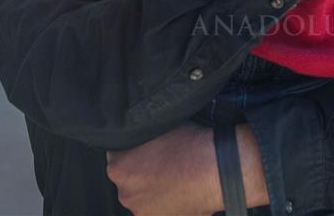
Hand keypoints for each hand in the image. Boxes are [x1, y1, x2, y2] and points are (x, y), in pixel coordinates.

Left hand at [106, 123, 267, 214]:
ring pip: (144, 196)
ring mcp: (142, 211)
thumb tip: (138, 136)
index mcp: (118, 168)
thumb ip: (140, 135)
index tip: (148, 148)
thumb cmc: (190, 144)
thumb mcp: (159, 126)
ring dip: (154, 189)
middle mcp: (125, 193)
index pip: (117, 156)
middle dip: (142, 172)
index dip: (133, 150)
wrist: (216, 168)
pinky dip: (166, 202)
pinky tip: (180, 190)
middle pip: (129, 179)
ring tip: (175, 177)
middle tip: (164, 162)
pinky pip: (158, 209)